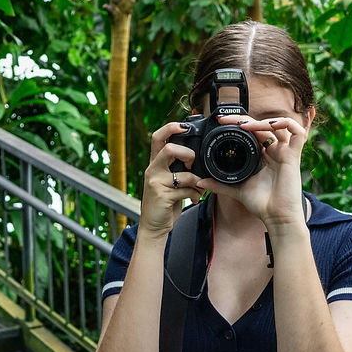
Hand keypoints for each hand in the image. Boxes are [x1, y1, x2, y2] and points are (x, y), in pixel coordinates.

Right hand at [139, 122, 203, 236]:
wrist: (153, 226)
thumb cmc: (164, 202)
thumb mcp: (168, 181)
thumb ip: (177, 167)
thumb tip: (196, 157)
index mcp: (155, 163)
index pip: (158, 137)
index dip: (171, 127)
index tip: (185, 125)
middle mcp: (152, 170)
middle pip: (169, 149)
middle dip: (188, 154)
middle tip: (192, 165)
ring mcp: (156, 183)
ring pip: (183, 173)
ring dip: (197, 181)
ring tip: (199, 188)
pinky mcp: (162, 196)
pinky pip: (187, 190)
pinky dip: (196, 194)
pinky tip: (195, 199)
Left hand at [199, 115, 308, 228]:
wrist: (276, 218)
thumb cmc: (263, 205)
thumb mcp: (237, 190)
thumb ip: (219, 184)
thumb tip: (200, 181)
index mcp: (264, 156)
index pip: (253, 132)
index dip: (239, 124)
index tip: (221, 122)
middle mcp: (275, 151)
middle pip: (262, 126)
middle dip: (244, 119)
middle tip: (225, 119)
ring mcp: (285, 152)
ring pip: (279, 125)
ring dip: (261, 121)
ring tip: (243, 125)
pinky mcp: (294, 155)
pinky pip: (296, 132)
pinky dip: (284, 123)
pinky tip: (269, 125)